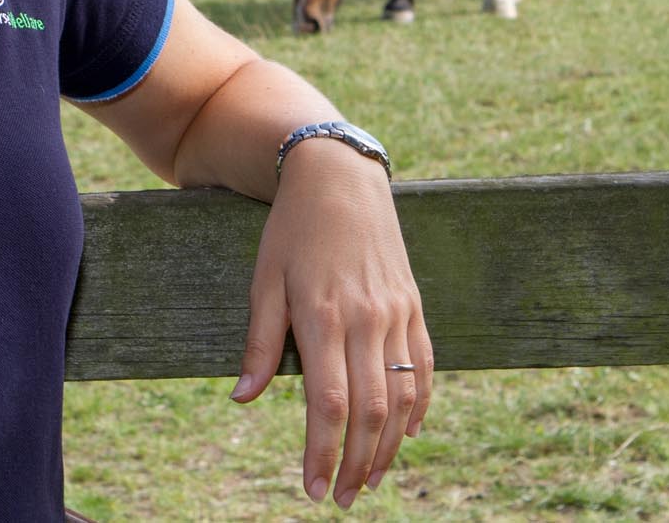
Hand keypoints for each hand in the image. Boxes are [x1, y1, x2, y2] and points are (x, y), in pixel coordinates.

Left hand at [230, 139, 431, 508]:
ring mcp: (396, 312)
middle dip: (356, 464)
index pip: (329, 404)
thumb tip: (244, 399)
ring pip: (403, 397)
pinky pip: (425, 366)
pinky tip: (405, 435)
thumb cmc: (291, 230)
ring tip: (369, 478)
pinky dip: (420, 406)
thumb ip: (260, 344)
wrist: (340, 177)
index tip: (312, 488)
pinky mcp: (414, 304)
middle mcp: (366, 319)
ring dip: (389, 447)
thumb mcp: (264, 281)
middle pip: (371, 411)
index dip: (323, 452)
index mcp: (323, 316)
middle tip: (339, 497)